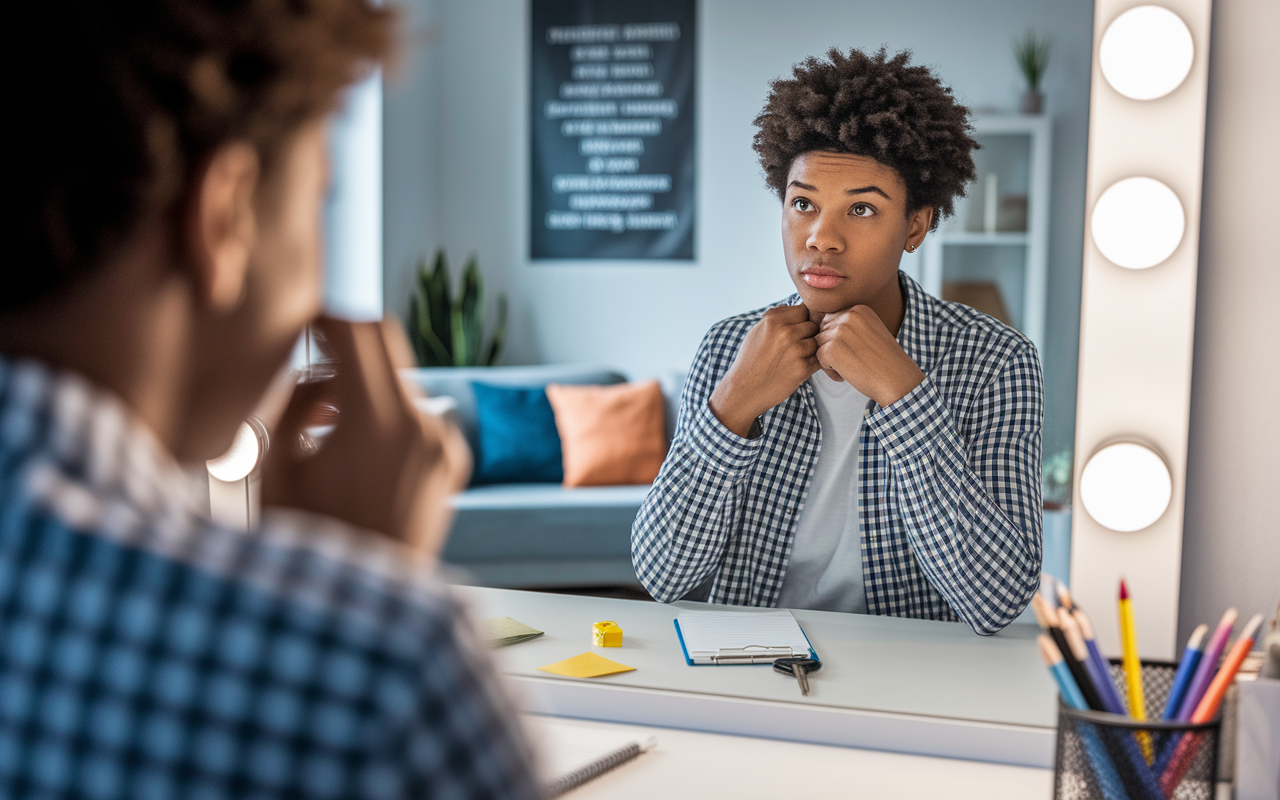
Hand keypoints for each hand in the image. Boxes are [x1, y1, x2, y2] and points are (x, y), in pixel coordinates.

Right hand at [261, 317, 470, 558]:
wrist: (361, 615)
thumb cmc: (308, 544)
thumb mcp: (277, 465)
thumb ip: (295, 397)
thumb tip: (315, 361)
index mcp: (379, 423)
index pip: (358, 331)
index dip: (324, 317)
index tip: (299, 322)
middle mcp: (425, 427)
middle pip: (386, 342)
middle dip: (345, 342)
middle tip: (307, 355)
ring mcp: (445, 446)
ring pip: (399, 379)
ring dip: (361, 383)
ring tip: (318, 425)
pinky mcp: (453, 464)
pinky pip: (415, 415)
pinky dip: (383, 414)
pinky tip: (347, 449)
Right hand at [709, 303, 819, 436]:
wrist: (744, 389)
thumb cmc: (750, 360)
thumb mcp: (757, 331)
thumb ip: (775, 316)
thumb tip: (791, 306)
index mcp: (774, 320)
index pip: (804, 309)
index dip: (803, 319)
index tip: (797, 329)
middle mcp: (786, 333)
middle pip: (813, 325)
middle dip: (808, 334)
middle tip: (796, 346)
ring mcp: (796, 351)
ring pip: (818, 342)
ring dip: (811, 349)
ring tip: (796, 357)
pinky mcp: (803, 369)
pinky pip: (819, 359)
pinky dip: (813, 363)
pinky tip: (798, 367)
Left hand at [815, 305, 924, 406]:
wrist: (897, 380)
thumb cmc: (884, 361)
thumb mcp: (870, 332)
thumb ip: (849, 326)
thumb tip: (821, 329)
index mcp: (859, 309)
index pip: (831, 320)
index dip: (837, 339)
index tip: (855, 351)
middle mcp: (849, 315)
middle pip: (823, 331)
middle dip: (831, 348)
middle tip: (850, 363)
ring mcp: (840, 331)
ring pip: (819, 344)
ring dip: (829, 360)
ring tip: (849, 370)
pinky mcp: (832, 348)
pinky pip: (818, 358)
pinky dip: (829, 370)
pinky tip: (845, 376)